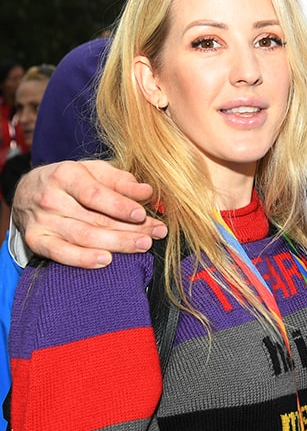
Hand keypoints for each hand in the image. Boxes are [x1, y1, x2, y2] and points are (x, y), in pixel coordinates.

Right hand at [13, 160, 166, 268]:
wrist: (27, 191)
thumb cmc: (70, 180)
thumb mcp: (94, 170)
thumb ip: (121, 180)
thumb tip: (147, 191)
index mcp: (66, 175)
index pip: (95, 194)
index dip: (119, 206)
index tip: (142, 214)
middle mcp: (51, 198)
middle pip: (94, 218)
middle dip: (129, 228)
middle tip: (155, 234)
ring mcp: (42, 222)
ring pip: (83, 237)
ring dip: (116, 244)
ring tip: (142, 246)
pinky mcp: (36, 241)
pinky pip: (61, 253)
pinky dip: (83, 259)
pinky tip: (107, 260)